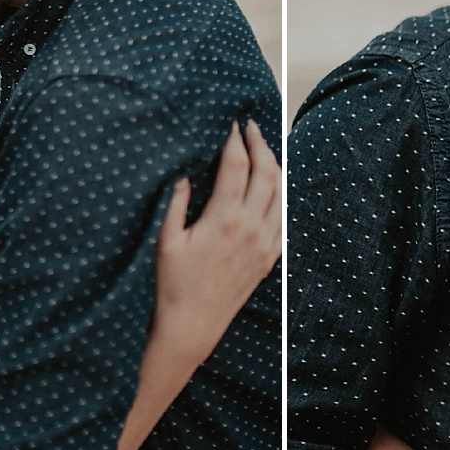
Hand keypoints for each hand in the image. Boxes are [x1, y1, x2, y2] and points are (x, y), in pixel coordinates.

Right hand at [153, 121, 281, 363]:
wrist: (192, 325)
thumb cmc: (173, 284)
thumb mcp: (166, 241)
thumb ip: (176, 202)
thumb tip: (182, 171)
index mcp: (224, 218)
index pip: (237, 166)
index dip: (234, 140)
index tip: (231, 123)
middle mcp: (251, 228)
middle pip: (266, 172)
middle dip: (260, 144)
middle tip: (250, 126)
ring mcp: (264, 243)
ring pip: (280, 193)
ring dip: (274, 166)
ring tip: (262, 150)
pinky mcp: (269, 258)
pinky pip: (283, 219)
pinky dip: (280, 196)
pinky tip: (271, 188)